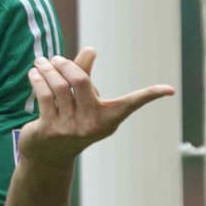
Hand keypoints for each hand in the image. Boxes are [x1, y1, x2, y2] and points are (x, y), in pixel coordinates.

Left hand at [16, 47, 173, 166]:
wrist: (48, 155)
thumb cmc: (70, 120)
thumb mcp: (82, 98)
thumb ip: (85, 72)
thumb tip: (91, 49)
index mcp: (108, 118)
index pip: (133, 104)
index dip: (151, 95)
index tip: (170, 90)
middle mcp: (93, 125)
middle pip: (80, 81)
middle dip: (66, 64)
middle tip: (56, 58)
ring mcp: (71, 129)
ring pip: (58, 86)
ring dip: (48, 69)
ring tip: (42, 61)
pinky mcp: (51, 130)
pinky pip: (44, 95)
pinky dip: (38, 78)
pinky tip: (34, 72)